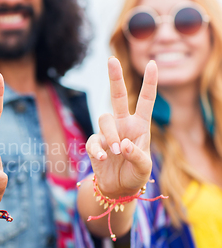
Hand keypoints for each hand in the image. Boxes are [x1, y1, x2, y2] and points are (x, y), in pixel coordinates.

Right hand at [86, 57, 157, 197]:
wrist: (117, 188)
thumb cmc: (135, 175)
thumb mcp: (143, 168)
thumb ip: (137, 156)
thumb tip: (123, 145)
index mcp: (140, 126)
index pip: (145, 100)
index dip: (150, 82)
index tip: (152, 63)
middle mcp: (123, 124)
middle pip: (117, 95)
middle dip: (114, 77)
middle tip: (111, 59)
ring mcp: (107, 133)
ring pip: (104, 119)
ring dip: (112, 135)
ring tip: (118, 152)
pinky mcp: (95, 144)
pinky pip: (94, 140)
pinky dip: (99, 149)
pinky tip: (105, 159)